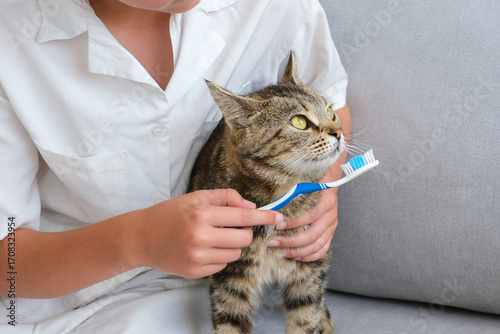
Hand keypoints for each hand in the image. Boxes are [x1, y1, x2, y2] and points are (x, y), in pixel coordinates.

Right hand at [129, 189, 282, 278]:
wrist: (141, 238)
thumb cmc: (170, 214)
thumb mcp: (196, 197)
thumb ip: (225, 198)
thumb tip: (251, 206)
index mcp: (201, 215)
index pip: (242, 217)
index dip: (263, 217)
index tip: (277, 217)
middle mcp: (200, 238)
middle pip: (243, 239)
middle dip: (244, 231)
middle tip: (232, 225)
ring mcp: (197, 258)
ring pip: (235, 254)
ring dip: (232, 244)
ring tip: (214, 236)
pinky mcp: (195, 272)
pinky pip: (222, 265)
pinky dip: (220, 256)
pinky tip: (204, 248)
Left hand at [268, 187, 338, 261]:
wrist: (329, 183)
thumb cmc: (313, 183)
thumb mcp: (303, 184)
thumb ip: (292, 194)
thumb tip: (272, 207)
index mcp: (326, 202)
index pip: (309, 216)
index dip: (293, 223)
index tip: (277, 225)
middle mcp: (330, 216)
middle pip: (312, 235)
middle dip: (291, 241)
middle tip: (274, 242)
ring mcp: (332, 226)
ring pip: (317, 245)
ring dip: (299, 251)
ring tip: (283, 252)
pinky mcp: (331, 233)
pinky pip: (322, 249)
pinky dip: (310, 256)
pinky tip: (297, 257)